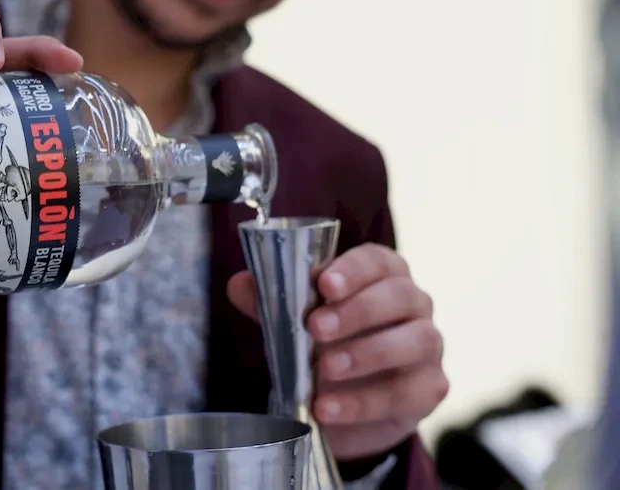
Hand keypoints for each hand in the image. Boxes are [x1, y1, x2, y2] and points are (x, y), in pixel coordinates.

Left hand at [227, 243, 448, 461]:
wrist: (340, 403)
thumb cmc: (322, 344)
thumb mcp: (292, 321)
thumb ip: (269, 301)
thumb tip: (240, 284)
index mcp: (382, 274)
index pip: (377, 261)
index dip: (353, 270)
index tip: (324, 284)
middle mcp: (414, 303)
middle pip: (399, 296)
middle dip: (357, 311)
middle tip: (315, 328)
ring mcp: (428, 345)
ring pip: (416, 341)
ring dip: (367, 354)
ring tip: (324, 369)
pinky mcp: (430, 388)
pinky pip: (405, 393)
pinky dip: (364, 402)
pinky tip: (327, 408)